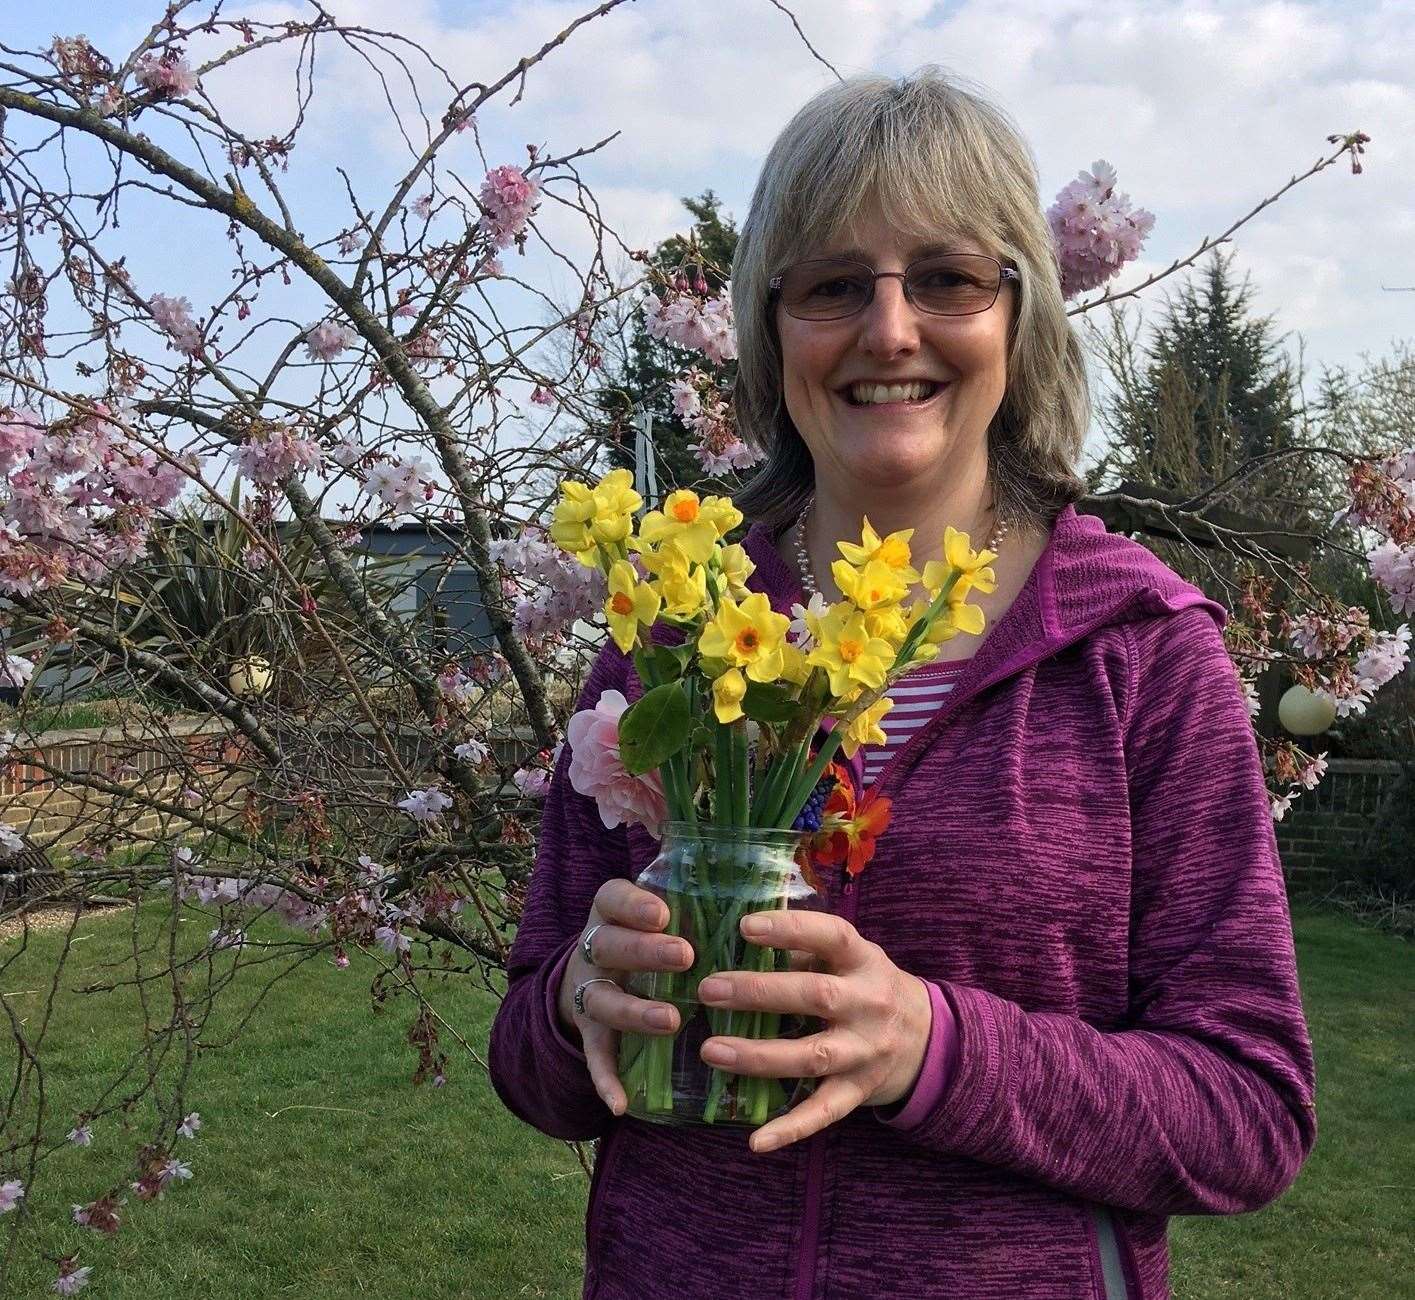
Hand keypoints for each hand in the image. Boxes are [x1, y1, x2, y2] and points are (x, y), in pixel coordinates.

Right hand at [558, 878, 694, 1115]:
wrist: (597, 972)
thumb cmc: (652, 937)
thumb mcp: (668, 913)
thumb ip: (702, 905)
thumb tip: (774, 892)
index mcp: (612, 913)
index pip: (613, 898)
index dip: (634, 905)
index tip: (664, 914)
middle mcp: (595, 949)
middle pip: (608, 945)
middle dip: (646, 952)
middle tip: (685, 956)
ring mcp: (589, 991)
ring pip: (602, 1000)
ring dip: (634, 1011)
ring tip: (670, 1020)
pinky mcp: (591, 1032)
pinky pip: (595, 1056)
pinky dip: (604, 1079)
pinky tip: (621, 1103)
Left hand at [695, 909, 931, 1154]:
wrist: (927, 1038)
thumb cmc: (867, 986)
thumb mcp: (851, 958)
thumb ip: (806, 952)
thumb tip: (740, 943)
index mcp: (864, 961)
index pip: (831, 937)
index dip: (791, 929)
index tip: (746, 927)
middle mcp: (869, 1005)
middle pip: (815, 997)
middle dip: (759, 993)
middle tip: (709, 990)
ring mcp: (865, 1051)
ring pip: (811, 1056)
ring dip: (758, 1055)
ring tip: (711, 1050)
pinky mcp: (858, 1091)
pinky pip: (823, 1112)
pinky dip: (790, 1128)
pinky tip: (756, 1140)